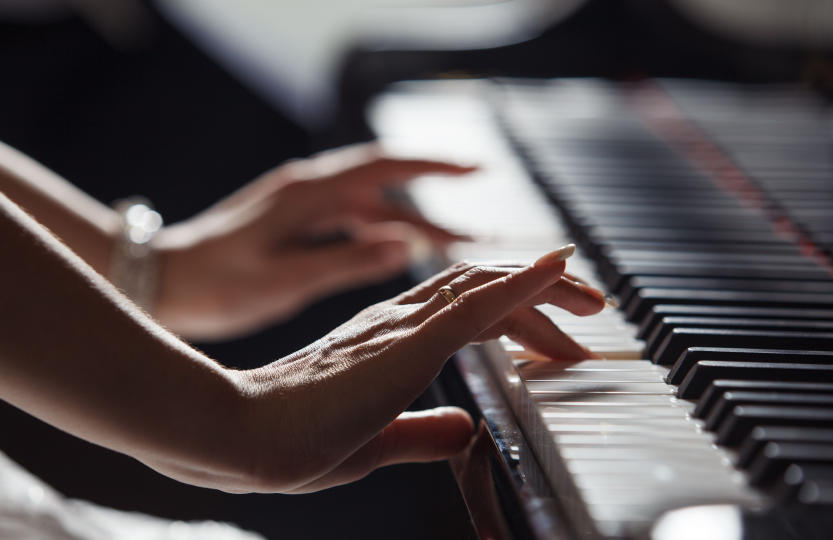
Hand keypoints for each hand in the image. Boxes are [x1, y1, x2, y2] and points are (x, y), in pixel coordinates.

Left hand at [152, 144, 475, 338]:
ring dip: (409, 224)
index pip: (385, 166)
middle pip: (385, 189)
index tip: (479, 169)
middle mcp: (307, 189)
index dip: (435, 165)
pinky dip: (378, 233)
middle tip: (477, 233)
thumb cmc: (214, 285)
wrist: (159, 281)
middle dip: (434, 204)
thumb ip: (346, 263)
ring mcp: (299, 204)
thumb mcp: (285, 281)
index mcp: (308, 194)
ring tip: (450, 249)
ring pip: (369, 207)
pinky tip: (396, 253)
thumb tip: (405, 245)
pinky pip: (349, 220)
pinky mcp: (292, 222)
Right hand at [228, 245, 604, 492]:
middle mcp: (395, 320)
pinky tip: (556, 269)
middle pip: (483, 287)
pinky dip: (521, 283)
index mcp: (386, 340)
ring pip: (486, 286)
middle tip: (591, 308)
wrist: (241, 437)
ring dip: (543, 285)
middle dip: (542, 293)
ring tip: (589, 295)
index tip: (559, 331)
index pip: (464, 309)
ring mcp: (400, 325)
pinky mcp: (405, 342)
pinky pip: (475, 304)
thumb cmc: (290, 440)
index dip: (515, 309)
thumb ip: (420, 432)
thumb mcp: (375, 440)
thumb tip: (464, 429)